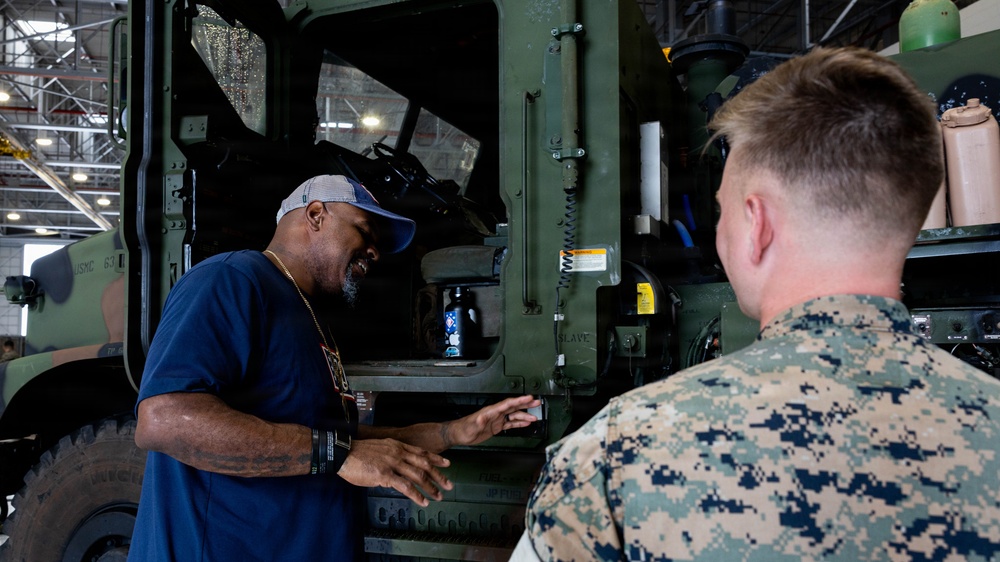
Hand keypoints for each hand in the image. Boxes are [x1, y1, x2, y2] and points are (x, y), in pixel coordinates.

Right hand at [338, 438, 452, 506]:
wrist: (342, 453)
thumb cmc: (357, 453)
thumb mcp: (379, 450)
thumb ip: (391, 458)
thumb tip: (397, 470)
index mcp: (397, 445)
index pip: (421, 451)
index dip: (436, 458)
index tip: (447, 463)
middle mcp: (398, 453)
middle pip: (424, 464)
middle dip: (439, 475)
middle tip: (448, 484)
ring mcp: (392, 463)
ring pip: (418, 476)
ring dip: (430, 487)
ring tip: (438, 496)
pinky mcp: (385, 474)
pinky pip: (405, 487)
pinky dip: (416, 495)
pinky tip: (423, 501)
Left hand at [446, 395, 541, 446]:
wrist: (460, 434)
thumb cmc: (464, 429)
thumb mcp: (471, 427)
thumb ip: (478, 422)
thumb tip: (482, 418)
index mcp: (491, 411)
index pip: (507, 404)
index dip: (518, 401)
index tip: (528, 398)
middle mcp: (496, 414)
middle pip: (513, 407)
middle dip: (525, 404)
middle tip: (536, 402)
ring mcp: (497, 420)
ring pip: (513, 416)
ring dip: (524, 416)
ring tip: (534, 417)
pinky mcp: (496, 426)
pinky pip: (510, 423)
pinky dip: (518, 423)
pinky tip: (525, 423)